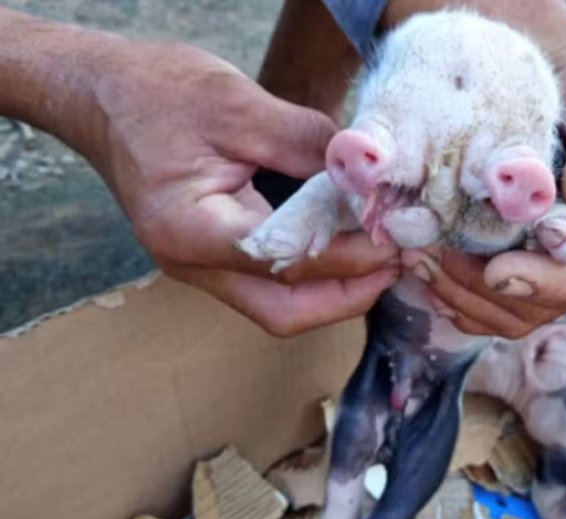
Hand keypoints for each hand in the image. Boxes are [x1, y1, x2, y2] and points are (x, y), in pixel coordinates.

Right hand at [89, 40, 398, 335]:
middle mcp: (190, 264)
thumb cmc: (157, 93)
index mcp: (190, 229)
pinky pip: (270, 284)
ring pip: (279, 307)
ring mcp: (198, 267)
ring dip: (335, 291)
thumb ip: (307, 144)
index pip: (285, 263)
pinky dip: (313, 274)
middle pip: (283, 312)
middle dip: (349, 296)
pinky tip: (345, 245)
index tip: (395, 239)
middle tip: (396, 262)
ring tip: (381, 256)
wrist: (101, 95)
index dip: (350, 256)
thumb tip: (366, 174)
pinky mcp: (210, 256)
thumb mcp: (238, 105)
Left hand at [399, 10, 565, 338]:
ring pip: (515, 314)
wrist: (564, 88)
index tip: (500, 272)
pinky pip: (489, 306)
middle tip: (437, 254)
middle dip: (490, 290)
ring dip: (462, 294)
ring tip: (421, 255)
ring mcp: (563, 270)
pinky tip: (424, 261)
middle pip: (553, 305)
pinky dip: (451, 292)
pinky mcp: (525, 271)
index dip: (557, 284)